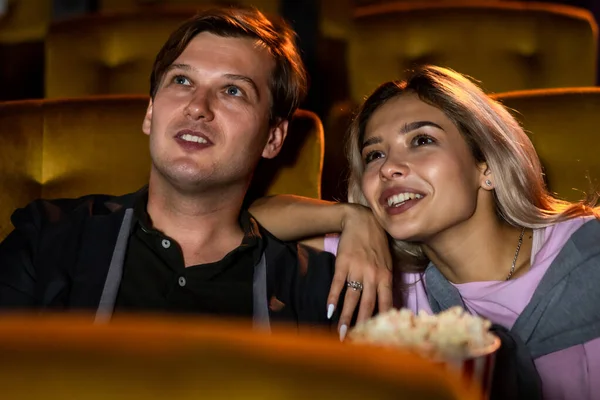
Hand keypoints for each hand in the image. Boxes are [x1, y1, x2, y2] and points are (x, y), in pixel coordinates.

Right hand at [327, 204, 392, 339]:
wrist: (362, 220)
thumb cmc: (377, 243)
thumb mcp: (387, 262)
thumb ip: (386, 282)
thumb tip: (386, 304)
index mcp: (386, 277)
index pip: (386, 304)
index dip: (382, 321)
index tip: (378, 337)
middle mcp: (373, 275)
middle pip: (368, 305)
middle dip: (362, 326)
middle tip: (356, 343)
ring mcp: (357, 269)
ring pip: (352, 298)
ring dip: (345, 317)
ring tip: (340, 333)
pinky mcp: (343, 263)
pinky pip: (337, 284)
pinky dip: (333, 298)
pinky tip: (328, 311)